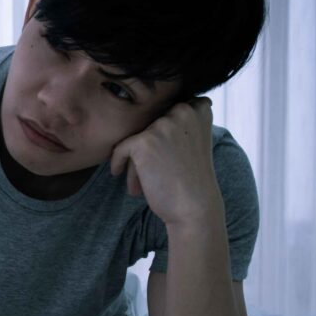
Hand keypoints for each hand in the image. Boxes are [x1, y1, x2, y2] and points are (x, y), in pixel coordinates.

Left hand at [109, 97, 222, 228]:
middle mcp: (182, 111)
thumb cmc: (191, 179)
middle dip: (147, 148)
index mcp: (197, 109)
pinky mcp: (144, 142)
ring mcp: (162, 125)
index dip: (160, 133)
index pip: (165, 110)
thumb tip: (152, 108)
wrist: (194, 207)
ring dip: (135, 161)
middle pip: (148, 125)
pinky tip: (119, 174)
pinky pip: (120, 149)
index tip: (164, 153)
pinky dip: (118, 162)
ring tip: (143, 182)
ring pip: (135, 139)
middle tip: (155, 172)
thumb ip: (179, 123)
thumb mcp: (193, 141)